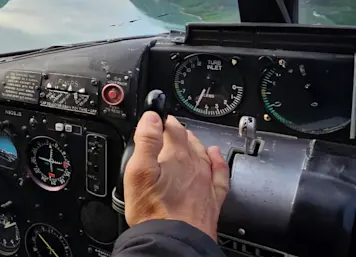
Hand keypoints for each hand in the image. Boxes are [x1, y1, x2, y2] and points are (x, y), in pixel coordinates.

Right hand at [123, 112, 229, 239]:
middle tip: (165, 129)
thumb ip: (146, 141)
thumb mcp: (138, 171)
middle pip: (187, 139)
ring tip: (187, 137)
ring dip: (194, 142)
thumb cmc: (153, 211)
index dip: (161, 120)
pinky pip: (220, 173)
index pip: (171, 127)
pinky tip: (216, 157)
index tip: (154, 117)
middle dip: (176, 131)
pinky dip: (218, 161)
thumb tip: (151, 117)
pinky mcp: (212, 198)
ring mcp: (205, 182)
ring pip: (203, 153)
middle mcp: (194, 166)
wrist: (174, 241)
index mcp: (175, 156)